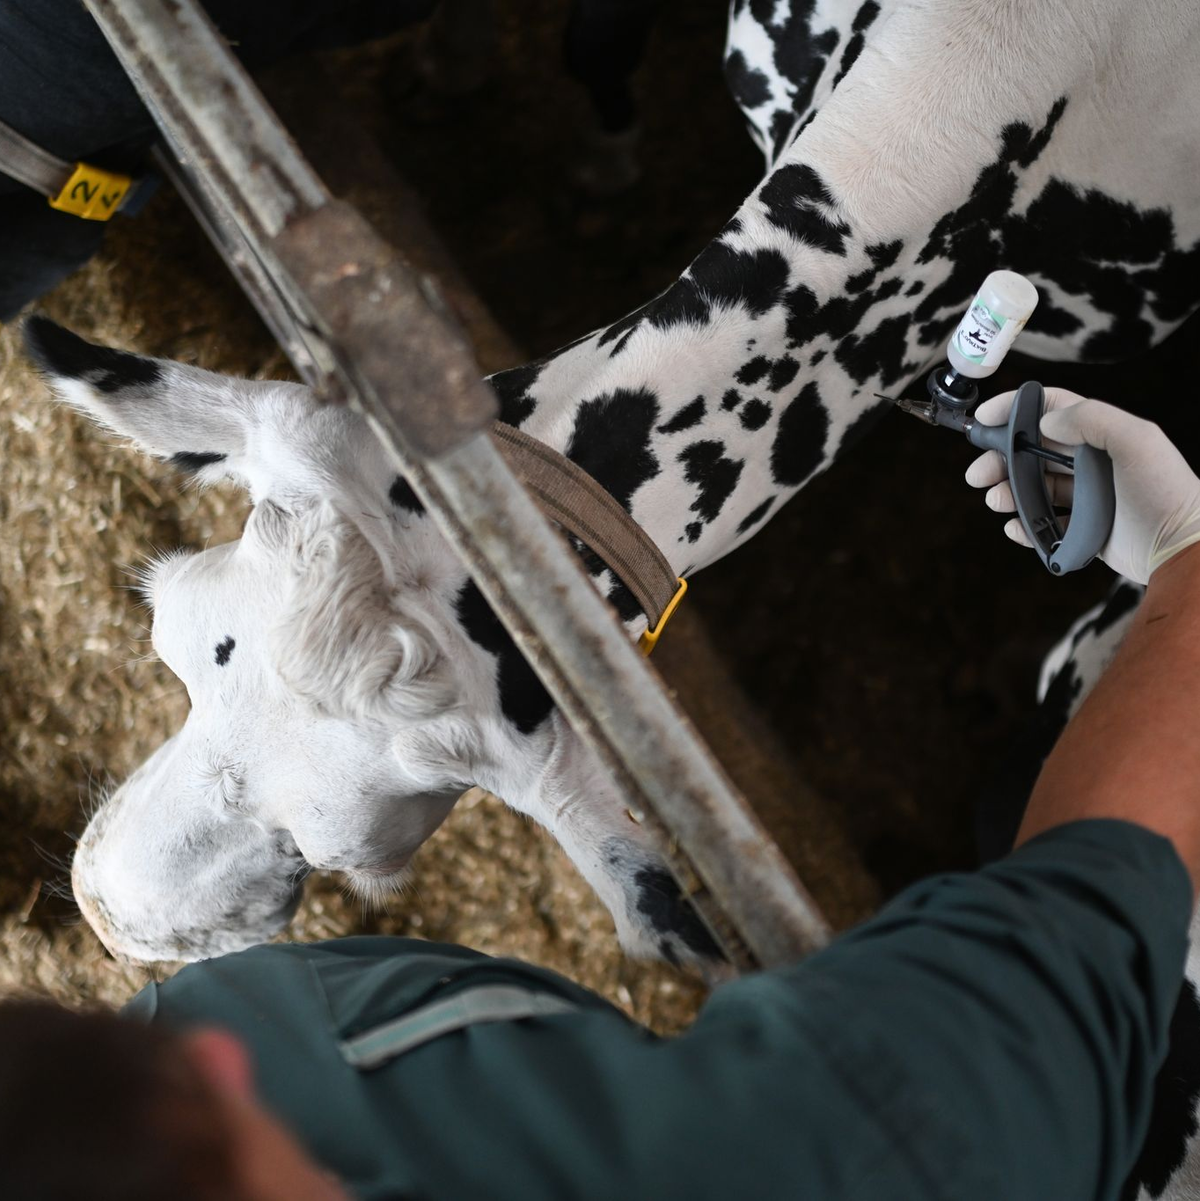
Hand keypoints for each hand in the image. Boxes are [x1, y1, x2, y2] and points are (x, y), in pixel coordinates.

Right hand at [964, 388, 1199, 583]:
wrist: (1182, 547)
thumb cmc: (1165, 491)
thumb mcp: (1137, 440)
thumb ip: (1092, 420)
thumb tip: (1046, 423)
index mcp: (1099, 436)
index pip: (1050, 409)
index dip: (1013, 409)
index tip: (984, 420)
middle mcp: (1089, 463)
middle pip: (1030, 451)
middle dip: (998, 459)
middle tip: (977, 474)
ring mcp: (1084, 497)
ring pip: (1031, 488)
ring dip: (1006, 492)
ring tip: (995, 502)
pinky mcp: (1081, 530)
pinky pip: (1042, 524)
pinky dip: (1023, 526)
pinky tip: (1016, 527)